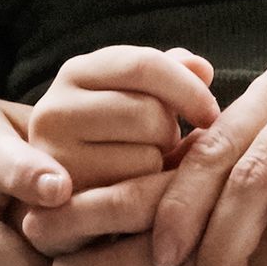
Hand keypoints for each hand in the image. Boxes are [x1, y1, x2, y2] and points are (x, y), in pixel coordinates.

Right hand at [9, 43, 219, 265]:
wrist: (65, 200)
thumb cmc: (112, 139)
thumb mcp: (133, 98)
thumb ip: (169, 76)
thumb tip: (203, 69)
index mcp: (77, 72)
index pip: (144, 64)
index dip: (189, 88)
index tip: (211, 113)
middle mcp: (55, 108)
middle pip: (148, 111)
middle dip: (169, 131)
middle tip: (161, 144)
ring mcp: (56, 154)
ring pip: (146, 153)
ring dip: (159, 162)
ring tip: (142, 163)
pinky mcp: (66, 198)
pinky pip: (136, 193)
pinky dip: (147, 194)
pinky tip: (132, 190)